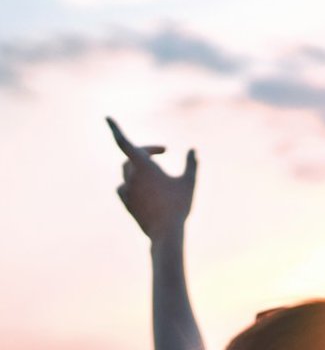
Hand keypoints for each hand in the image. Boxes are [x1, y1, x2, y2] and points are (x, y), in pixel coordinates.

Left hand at [108, 117, 196, 242]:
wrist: (166, 232)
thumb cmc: (178, 205)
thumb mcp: (188, 183)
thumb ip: (191, 165)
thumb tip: (193, 150)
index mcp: (143, 166)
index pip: (124, 142)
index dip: (115, 128)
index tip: (106, 118)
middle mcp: (131, 175)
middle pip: (132, 157)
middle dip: (146, 152)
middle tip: (163, 151)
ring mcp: (126, 189)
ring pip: (128, 172)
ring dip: (140, 168)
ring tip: (157, 173)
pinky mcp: (125, 202)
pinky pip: (125, 187)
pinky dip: (133, 184)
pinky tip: (145, 190)